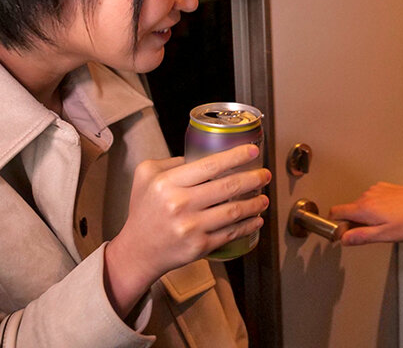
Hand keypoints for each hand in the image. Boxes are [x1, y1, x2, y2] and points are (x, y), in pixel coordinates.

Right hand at [104, 144, 270, 316]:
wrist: (137, 251)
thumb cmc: (144, 210)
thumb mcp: (146, 177)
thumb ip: (172, 162)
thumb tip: (203, 153)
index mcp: (168, 183)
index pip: (210, 165)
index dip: (236, 156)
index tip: (253, 151)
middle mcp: (179, 204)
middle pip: (227, 187)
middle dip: (253, 179)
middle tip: (265, 174)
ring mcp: (190, 228)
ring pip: (233, 211)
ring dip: (255, 203)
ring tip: (264, 197)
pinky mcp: (199, 247)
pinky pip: (230, 233)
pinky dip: (248, 225)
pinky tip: (257, 219)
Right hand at [329, 180, 402, 245]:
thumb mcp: (385, 235)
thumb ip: (362, 236)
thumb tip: (343, 239)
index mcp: (364, 208)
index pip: (336, 212)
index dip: (334, 223)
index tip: (342, 232)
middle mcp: (366, 196)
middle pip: (349, 210)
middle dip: (355, 222)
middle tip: (373, 232)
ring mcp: (375, 190)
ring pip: (361, 204)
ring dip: (367, 215)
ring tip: (386, 223)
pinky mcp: (384, 187)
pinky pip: (372, 198)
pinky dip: (376, 206)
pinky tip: (391, 213)